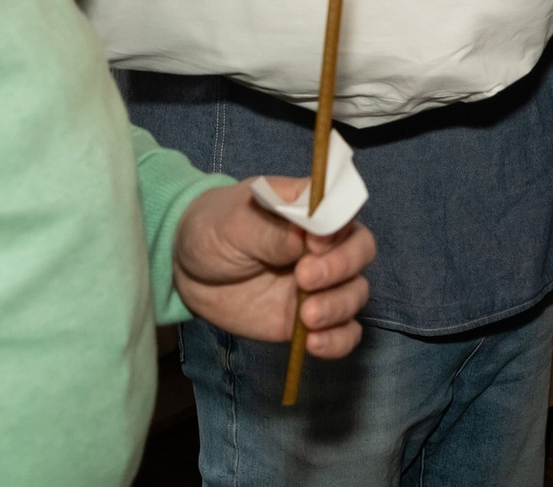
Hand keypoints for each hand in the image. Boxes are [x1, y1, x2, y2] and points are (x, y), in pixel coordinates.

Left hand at [172, 180, 375, 358]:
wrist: (191, 270)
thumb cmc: (216, 230)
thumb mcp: (234, 224)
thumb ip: (269, 232)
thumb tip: (303, 237)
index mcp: (310, 209)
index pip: (344, 212)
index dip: (338, 229)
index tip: (313, 245)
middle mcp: (326, 244)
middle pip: (361, 251)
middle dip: (341, 267)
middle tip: (304, 278)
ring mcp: (321, 283)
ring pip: (355, 293)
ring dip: (339, 306)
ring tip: (306, 316)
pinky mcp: (312, 318)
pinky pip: (343, 331)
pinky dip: (339, 340)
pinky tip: (315, 344)